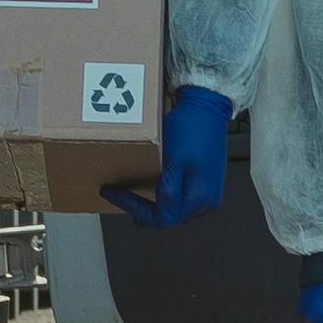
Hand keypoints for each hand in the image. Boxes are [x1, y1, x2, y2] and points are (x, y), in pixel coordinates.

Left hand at [105, 83, 235, 228]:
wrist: (208, 104)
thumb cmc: (192, 127)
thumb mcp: (173, 160)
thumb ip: (166, 191)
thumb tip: (157, 216)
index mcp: (201, 198)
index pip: (163, 218)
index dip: (134, 208)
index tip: (113, 193)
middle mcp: (208, 200)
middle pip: (170, 217)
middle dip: (142, 210)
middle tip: (118, 197)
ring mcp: (208, 191)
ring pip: (175, 208)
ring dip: (153, 204)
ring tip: (131, 196)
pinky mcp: (205, 181)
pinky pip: (181, 196)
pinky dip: (164, 195)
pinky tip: (152, 188)